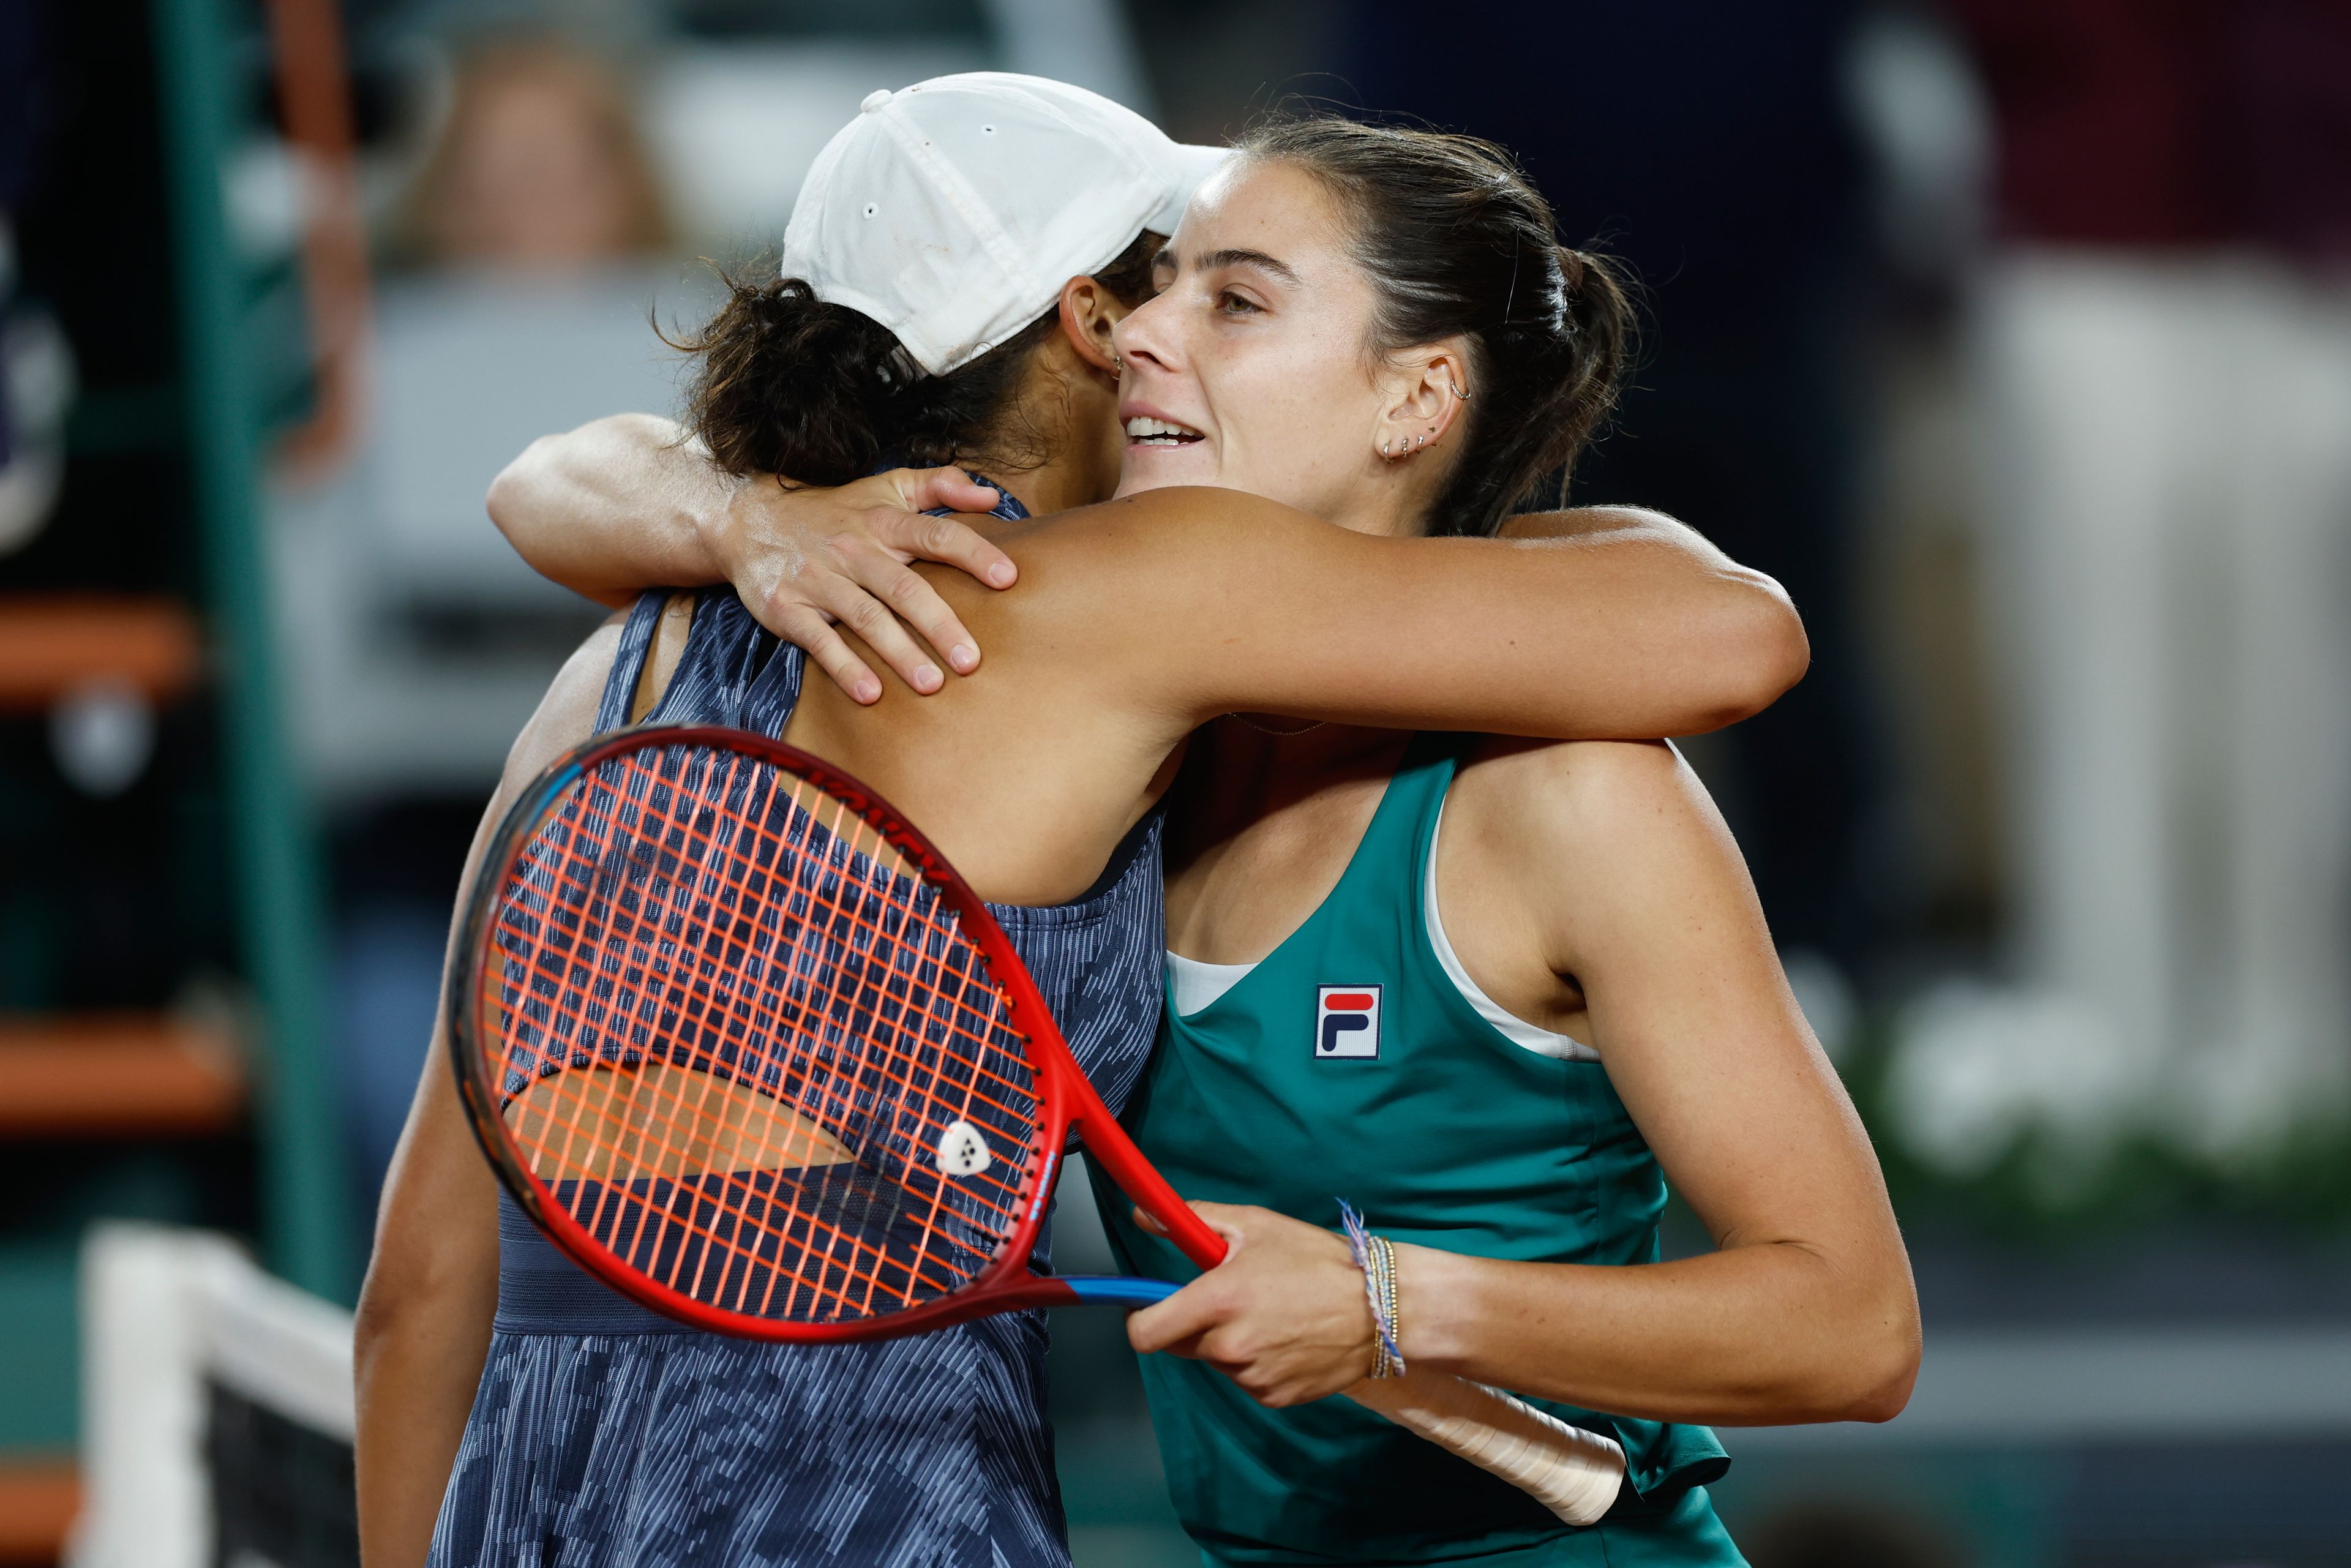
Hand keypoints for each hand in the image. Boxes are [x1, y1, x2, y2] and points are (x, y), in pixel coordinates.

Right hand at [702, 466, 1016, 703]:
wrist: (749, 519)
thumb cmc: (836, 511)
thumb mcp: (886, 487)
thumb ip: (940, 487)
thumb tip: (992, 499)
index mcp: (883, 521)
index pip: (935, 534)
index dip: (973, 554)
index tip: (1008, 578)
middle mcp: (853, 550)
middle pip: (903, 588)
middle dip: (939, 624)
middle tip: (971, 661)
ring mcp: (818, 580)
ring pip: (864, 618)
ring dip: (898, 653)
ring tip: (931, 685)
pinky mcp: (788, 608)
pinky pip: (819, 641)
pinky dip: (844, 668)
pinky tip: (871, 694)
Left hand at [1124, 1202, 1377, 1407]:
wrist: (1381, 1308)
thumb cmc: (1319, 1261)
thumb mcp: (1256, 1225)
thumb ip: (1194, 1220)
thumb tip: (1145, 1216)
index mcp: (1218, 1301)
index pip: (1145, 1333)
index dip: (1141, 1319)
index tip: (1151, 1306)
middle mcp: (1229, 1346)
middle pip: (1179, 1345)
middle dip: (1192, 1323)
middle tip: (1229, 1298)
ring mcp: (1252, 1377)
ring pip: (1215, 1361)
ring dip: (1227, 1342)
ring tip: (1269, 1315)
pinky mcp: (1274, 1398)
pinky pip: (1245, 1379)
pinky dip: (1255, 1362)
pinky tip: (1285, 1338)